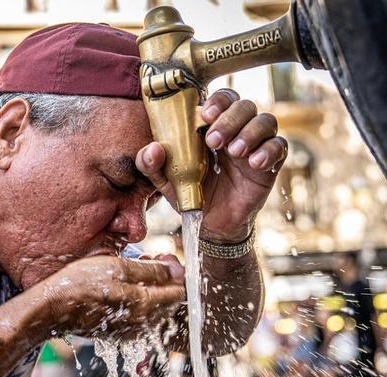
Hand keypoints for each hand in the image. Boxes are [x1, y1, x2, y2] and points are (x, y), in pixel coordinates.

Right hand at [32, 256, 184, 339]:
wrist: (51, 308)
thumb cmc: (80, 284)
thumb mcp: (117, 267)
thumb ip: (151, 271)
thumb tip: (178, 272)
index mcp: (144, 306)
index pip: (180, 292)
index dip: (176, 272)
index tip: (164, 257)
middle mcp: (141, 323)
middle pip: (169, 302)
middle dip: (164, 280)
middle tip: (147, 260)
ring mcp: (128, 331)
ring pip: (154, 309)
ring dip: (150, 290)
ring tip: (131, 272)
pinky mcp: (116, 333)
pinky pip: (138, 317)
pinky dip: (136, 301)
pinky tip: (120, 288)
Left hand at [136, 89, 287, 242]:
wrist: (211, 223)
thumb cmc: (191, 192)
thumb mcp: (165, 180)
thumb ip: (152, 165)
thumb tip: (153, 149)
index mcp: (211, 127)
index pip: (222, 99)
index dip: (218, 101)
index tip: (206, 115)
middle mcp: (236, 130)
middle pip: (245, 105)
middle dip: (230, 119)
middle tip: (214, 141)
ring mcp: (255, 145)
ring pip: (266, 120)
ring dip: (250, 132)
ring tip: (234, 152)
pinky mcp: (270, 163)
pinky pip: (280, 146)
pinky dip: (269, 151)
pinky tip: (254, 164)